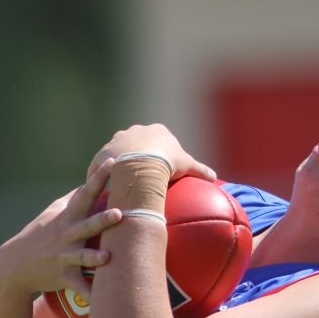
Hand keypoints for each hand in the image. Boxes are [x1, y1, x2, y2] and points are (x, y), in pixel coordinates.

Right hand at [0, 182, 121, 300]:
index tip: (113, 163)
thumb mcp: (52, 214)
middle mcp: (67, 235)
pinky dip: (88, 294)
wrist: (13, 266)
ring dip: (94, 257)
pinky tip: (101, 301)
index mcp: (67, 218)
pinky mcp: (63, 277)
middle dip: (102, 219)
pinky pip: (78, 287)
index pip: (85, 194)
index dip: (99, 178)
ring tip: (107, 257)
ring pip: (83, 256)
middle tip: (118, 213)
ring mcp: (64, 257)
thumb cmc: (37, 236)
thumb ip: (72, 199)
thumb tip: (89, 183)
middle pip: (87, 225)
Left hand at [85, 124, 214, 189]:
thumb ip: (201, 170)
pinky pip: (101, 165)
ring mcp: (117, 140)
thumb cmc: (168, 162)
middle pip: (136, 143)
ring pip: (118, 152)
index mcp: (156, 131)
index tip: (158, 164)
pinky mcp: (104, 153)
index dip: (158, 151)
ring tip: (119, 180)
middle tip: (139, 172)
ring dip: (118, 162)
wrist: (143, 163)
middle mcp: (135, 131)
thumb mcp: (188, 166)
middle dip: (137, 154)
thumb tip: (216, 178)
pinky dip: (102, 174)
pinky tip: (103, 186)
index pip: (157, 139)